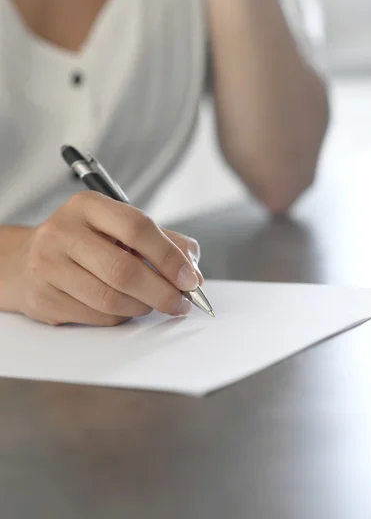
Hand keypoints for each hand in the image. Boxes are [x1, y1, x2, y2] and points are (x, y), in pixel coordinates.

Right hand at [13, 192, 202, 325]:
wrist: (24, 262)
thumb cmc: (84, 244)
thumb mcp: (118, 228)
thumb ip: (161, 241)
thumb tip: (192, 271)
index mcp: (88, 206)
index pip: (137, 227)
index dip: (169, 257)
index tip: (190, 279)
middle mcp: (63, 231)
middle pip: (124, 269)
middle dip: (162, 292)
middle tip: (180, 303)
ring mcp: (48, 266)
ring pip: (110, 299)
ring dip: (142, 307)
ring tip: (152, 304)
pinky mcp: (43, 298)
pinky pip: (96, 316)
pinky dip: (121, 317)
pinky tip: (125, 308)